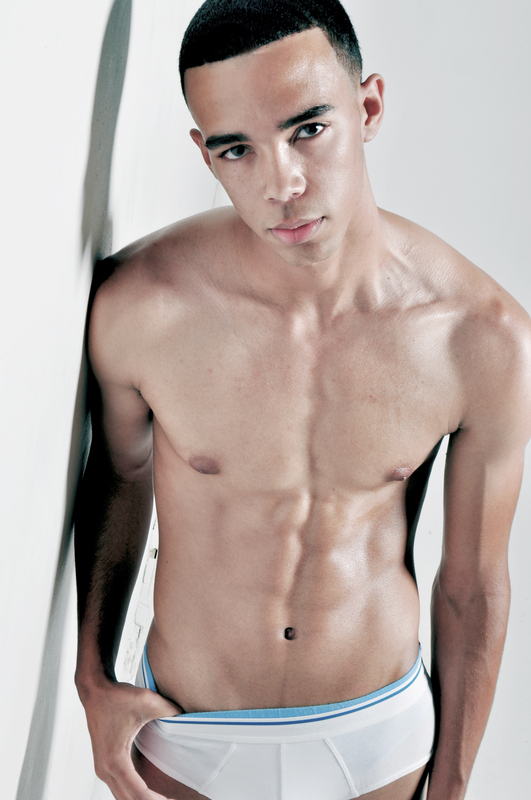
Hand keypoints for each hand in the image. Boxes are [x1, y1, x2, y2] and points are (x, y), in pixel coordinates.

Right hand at [80, 676, 180, 799]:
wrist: (94, 690)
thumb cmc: (117, 697)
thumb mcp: (147, 701)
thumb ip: (170, 711)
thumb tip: (187, 719)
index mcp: (115, 760)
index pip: (138, 794)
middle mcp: (105, 769)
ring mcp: (103, 769)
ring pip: (122, 796)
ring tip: (164, 798)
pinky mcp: (104, 764)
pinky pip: (120, 787)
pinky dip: (134, 793)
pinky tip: (150, 791)